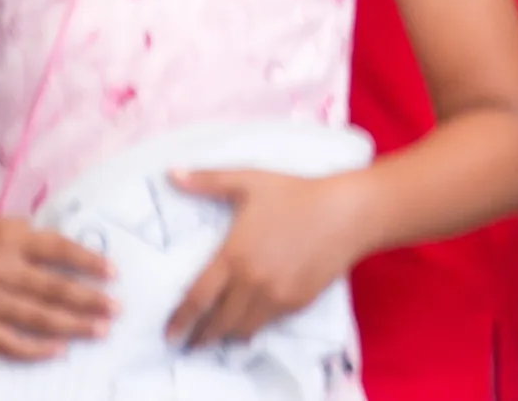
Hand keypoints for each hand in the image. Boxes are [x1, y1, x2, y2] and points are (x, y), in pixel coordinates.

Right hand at [0, 213, 111, 359]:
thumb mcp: (3, 225)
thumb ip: (36, 240)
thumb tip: (79, 257)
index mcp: (10, 238)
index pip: (60, 250)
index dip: (90, 262)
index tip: (115, 273)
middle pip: (53, 288)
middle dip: (89, 300)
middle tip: (116, 308)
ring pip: (36, 317)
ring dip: (72, 325)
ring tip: (100, 330)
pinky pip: (7, 343)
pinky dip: (34, 349)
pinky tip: (59, 349)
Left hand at [166, 169, 367, 346]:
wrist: (349, 212)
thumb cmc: (298, 194)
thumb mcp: (251, 182)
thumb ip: (209, 181)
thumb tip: (170, 174)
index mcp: (233, 256)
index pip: (196, 299)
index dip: (179, 321)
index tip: (168, 334)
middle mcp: (250, 282)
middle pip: (216, 322)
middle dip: (200, 337)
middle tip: (189, 343)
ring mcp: (275, 296)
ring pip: (241, 329)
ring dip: (225, 336)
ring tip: (216, 338)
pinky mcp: (297, 302)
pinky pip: (267, 324)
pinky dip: (253, 328)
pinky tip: (248, 326)